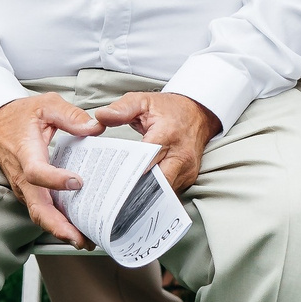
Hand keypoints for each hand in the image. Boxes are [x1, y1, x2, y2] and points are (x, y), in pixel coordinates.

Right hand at [0, 93, 102, 247]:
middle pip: (37, 208)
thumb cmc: (20, 115)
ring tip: (86, 239)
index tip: (77, 182)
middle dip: (59, 226)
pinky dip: (58, 223)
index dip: (55, 180)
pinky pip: (42, 211)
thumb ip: (71, 116)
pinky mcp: (28, 192)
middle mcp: (23, 177)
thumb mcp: (46, 105)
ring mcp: (24, 188)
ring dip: (60, 230)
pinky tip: (78, 228)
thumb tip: (95, 128)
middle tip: (82, 238)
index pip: (36, 172)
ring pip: (40, 214)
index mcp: (26, 153)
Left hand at [89, 90, 221, 196]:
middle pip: (156, 182)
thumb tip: (101, 116)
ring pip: (163, 191)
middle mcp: (180, 154)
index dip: (131, 173)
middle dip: (136, 191)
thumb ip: (121, 109)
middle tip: (114, 199)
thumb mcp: (143, 101)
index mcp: (167, 134)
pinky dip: (155, 193)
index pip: (147, 159)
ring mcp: (187, 168)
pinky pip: (169, 190)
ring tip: (123, 200)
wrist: (198, 113)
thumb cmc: (168, 108)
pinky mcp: (189, 176)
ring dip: (145, 195)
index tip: (114, 183)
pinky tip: (139, 194)